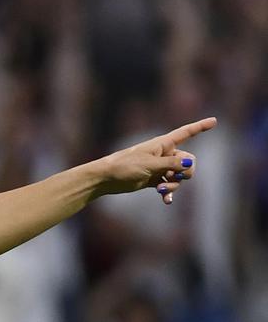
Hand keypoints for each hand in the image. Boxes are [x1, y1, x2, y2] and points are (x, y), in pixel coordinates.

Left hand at [96, 117, 216, 203]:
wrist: (107, 178)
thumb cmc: (125, 166)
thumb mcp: (150, 165)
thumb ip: (171, 165)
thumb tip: (190, 165)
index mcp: (162, 144)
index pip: (186, 133)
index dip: (200, 127)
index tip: (215, 120)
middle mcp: (164, 154)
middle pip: (188, 162)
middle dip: (186, 172)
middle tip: (174, 177)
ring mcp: (160, 167)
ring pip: (180, 176)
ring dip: (174, 184)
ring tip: (161, 188)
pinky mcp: (155, 179)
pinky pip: (170, 185)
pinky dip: (169, 192)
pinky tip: (166, 200)